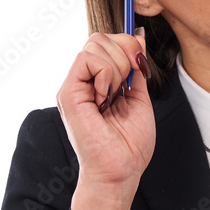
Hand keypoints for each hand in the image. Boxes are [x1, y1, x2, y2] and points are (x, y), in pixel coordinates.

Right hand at [56, 28, 155, 189]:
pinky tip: (106, 98)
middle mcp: (83, 82)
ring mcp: (74, 87)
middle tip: (127, 84)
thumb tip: (137, 38)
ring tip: (115, 97)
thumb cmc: (129, 146)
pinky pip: (88, 59)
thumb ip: (135, 70)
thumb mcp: (139, 99)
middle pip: (99, 38)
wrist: (120, 172)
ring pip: (95, 45)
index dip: (127, 44)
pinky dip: (106, 74)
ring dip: (117, 68)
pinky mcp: (68, 93)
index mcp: (98, 83)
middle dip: (124, 52)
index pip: (106, 43)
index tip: (141, 63)